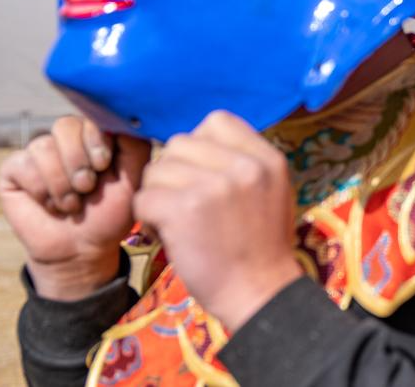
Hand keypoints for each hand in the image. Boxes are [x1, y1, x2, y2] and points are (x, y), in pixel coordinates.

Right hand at [0, 117, 150, 299]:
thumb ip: (135, 145)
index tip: (103, 166)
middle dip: (78, 161)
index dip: (96, 141)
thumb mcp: (133, 179)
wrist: (82, 248)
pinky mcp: (15, 169)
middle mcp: (66, 139)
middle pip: (65, 124)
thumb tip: (124, 116)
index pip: (91, 115)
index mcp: (95, 136)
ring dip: (62, 182)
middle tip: (87, 187)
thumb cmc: (110, 213)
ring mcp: (39, 152)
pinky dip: (42, 190)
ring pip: (43, 146)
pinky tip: (51, 205)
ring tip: (72, 203)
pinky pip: (23, 164)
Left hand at [134, 111, 301, 330]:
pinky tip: (164, 234)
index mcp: (267, 158)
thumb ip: (243, 162)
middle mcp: (245, 166)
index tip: (202, 174)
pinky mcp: (185, 209)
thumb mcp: (271, 190)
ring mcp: (215, 185)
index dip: (200, 145)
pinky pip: (143, 198)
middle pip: (180, 143)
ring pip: (157, 169)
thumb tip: (199, 139)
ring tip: (174, 220)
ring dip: (156, 194)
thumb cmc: (260, 245)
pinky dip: (145, 218)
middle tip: (183, 202)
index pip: (217, 120)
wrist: (259, 292)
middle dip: (173, 172)